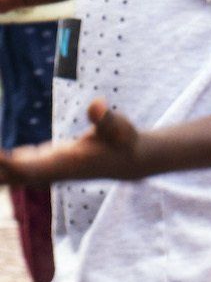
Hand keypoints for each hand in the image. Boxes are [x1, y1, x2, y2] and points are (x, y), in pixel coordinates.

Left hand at [0, 97, 142, 185]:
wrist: (128, 160)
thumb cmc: (124, 140)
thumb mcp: (118, 127)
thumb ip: (106, 118)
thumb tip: (97, 105)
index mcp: (63, 163)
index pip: (26, 168)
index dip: (5, 164)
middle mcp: (49, 171)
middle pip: (9, 176)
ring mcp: (43, 170)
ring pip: (7, 175)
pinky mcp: (40, 164)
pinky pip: (10, 167)